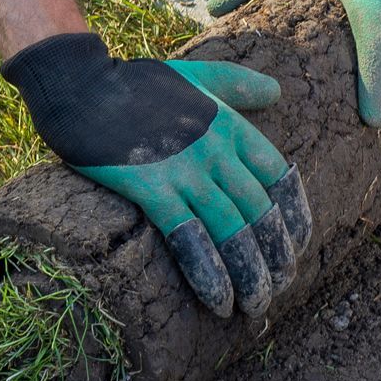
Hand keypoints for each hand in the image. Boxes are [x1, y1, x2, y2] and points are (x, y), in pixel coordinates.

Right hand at [1, 32, 312, 319]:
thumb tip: (276, 91)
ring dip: (249, 275)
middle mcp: (216, 150)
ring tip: (255, 305)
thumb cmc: (138, 83)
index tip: (296, 246)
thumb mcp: (197, 74)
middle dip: (274, 256)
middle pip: (259, 212)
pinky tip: (218, 300)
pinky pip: (189, 238)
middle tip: (278, 288)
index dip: (293, 216)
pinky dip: (208, 273)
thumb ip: (238, 84)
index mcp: (230, 125)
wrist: (84, 87)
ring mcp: (185, 170)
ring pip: (231, 231)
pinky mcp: (152, 188)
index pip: (278, 176)